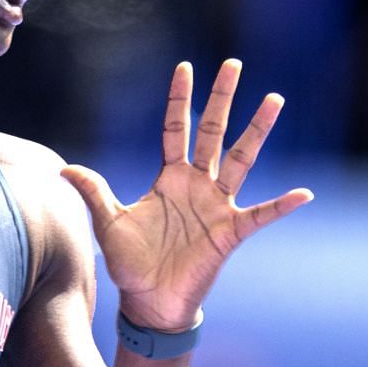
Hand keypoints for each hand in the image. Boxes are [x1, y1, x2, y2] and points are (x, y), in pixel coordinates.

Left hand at [60, 60, 311, 331]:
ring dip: (257, 131)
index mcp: (170, 178)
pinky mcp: (230, 232)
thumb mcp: (109, 224)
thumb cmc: (131, 264)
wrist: (149, 302)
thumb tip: (64, 169)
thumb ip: (93, 193)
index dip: (180, 100)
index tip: (185, 67)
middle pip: (213, 132)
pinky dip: (282, 206)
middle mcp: (198, 185)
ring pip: (242, 159)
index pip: (177, 129)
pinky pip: (261, 215)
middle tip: (233, 64)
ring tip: (274, 100)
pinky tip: (303, 194)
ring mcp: (217, 206)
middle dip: (222, 98)